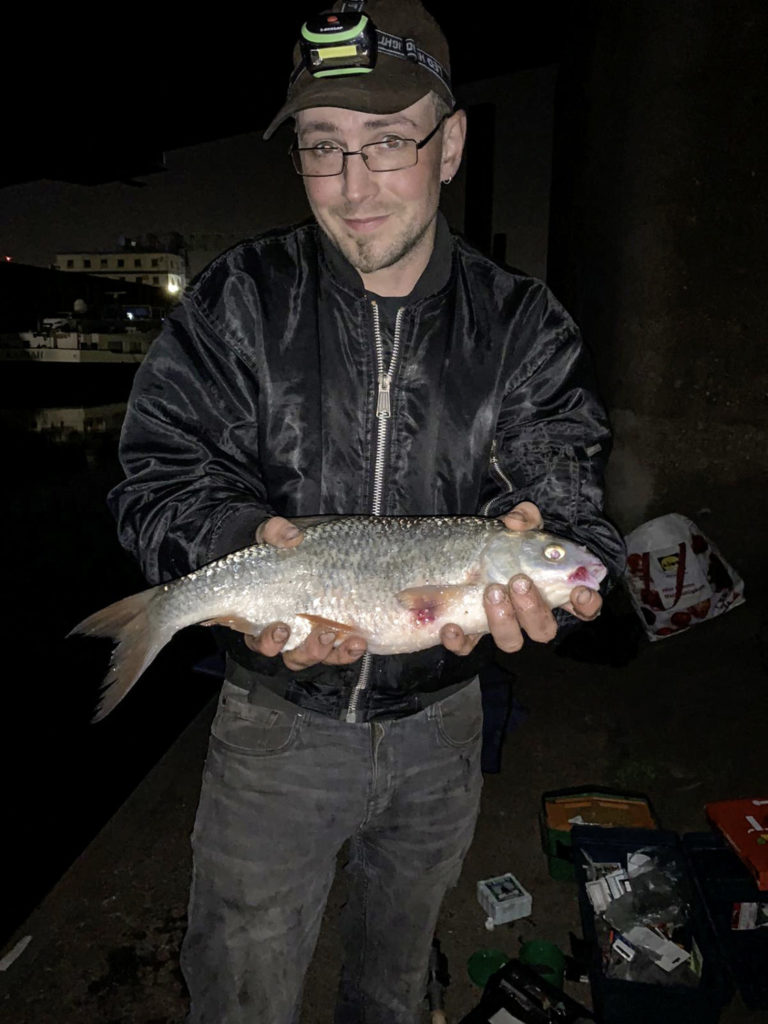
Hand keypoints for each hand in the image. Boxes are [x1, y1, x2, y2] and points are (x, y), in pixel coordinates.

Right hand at [244, 517, 367, 667]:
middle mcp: (287, 633)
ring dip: (333, 652)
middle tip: (323, 633)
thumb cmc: (276, 545)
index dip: (268, 642)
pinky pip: (339, 652)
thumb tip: (291, 536)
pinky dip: (349, 651)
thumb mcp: (270, 533)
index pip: (259, 640)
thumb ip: (274, 531)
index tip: (281, 628)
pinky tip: (361, 641)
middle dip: (308, 651)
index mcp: (263, 616)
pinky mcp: (333, 634)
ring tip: (351, 639)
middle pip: (293, 656)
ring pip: (317, 657)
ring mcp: (311, 636)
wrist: (295, 545)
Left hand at [440, 501, 601, 655]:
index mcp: (551, 590)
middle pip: (544, 630)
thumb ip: (523, 517)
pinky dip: (459, 641)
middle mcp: (528, 614)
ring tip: (491, 592)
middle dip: (533, 609)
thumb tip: (516, 522)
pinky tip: (450, 626)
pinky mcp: (469, 632)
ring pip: (511, 641)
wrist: (464, 549)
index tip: (579, 590)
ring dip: (503, 620)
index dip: (587, 605)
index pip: (584, 608)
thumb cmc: (503, 540)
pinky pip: (466, 647)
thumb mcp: (517, 524)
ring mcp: (499, 625)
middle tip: (518, 581)